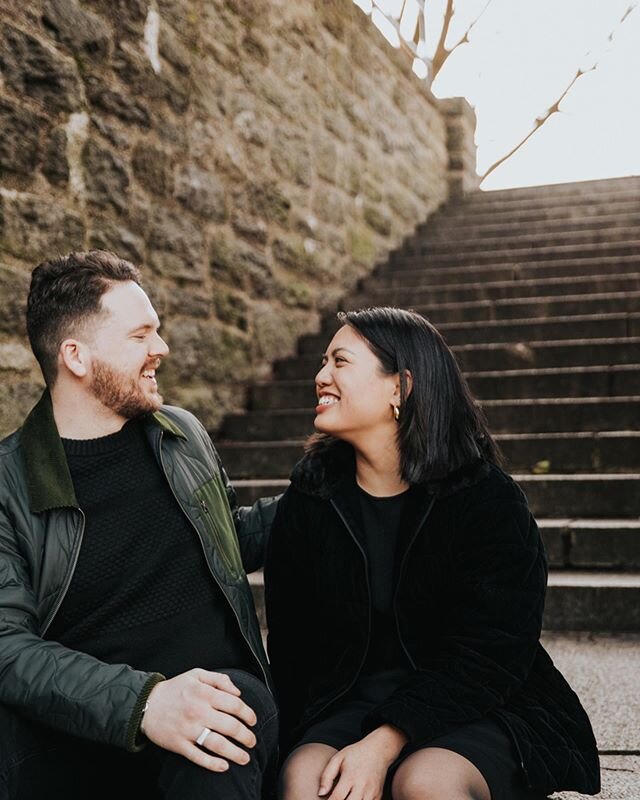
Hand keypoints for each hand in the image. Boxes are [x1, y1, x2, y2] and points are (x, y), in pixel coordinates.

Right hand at [141, 668, 256, 771]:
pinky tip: (224, 766)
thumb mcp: (197, 674)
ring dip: (234, 753)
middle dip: (246, 736)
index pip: (234, 705)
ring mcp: (188, 729)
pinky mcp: (178, 744)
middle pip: (230, 726)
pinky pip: (198, 756)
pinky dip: (212, 764)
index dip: (248, 714)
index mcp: (204, 693)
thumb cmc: (175, 689)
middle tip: (252, 741)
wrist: (146, 704)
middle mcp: (198, 711)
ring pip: (217, 744)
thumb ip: (219, 679)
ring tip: (244, 758)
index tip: (253, 721)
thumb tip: (238, 692)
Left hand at [318, 725, 407, 799]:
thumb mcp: (338, 758)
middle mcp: (362, 786)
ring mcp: (372, 792)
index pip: (337, 797)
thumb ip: (327, 776)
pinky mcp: (378, 796)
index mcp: (350, 776)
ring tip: (346, 797)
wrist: (379, 750)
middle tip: (335, 799)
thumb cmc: (356, 754)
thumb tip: (321, 793)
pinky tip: (355, 798)